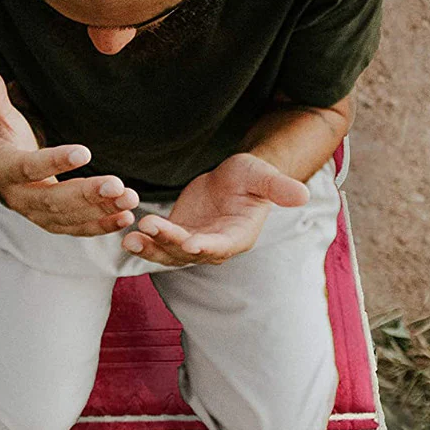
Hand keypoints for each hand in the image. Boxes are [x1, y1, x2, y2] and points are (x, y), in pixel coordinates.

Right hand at [0, 58, 139, 234]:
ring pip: (69, 217)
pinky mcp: (54, 224)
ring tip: (131, 198)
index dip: (55, 161)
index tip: (85, 152)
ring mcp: (37, 214)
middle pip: (53, 199)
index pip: (30, 167)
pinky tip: (125, 217)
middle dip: (87, 195)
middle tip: (119, 185)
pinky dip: (101, 226)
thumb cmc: (4, 138)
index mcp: (5, 169)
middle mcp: (19, 197)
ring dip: (101, 210)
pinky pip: (77, 229)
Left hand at [121, 153, 310, 266]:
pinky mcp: (176, 235)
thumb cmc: (251, 177)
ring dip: (150, 247)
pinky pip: (158, 244)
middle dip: (169, 242)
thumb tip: (303, 195)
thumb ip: (279, 188)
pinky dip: (144, 242)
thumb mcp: (264, 177)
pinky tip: (126, 235)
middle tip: (150, 228)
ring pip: (170, 253)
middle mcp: (215, 246)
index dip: (206, 246)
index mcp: (238, 236)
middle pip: (190, 251)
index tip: (190, 243)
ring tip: (130, 238)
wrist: (233, 178)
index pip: (221, 245)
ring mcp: (193, 243)